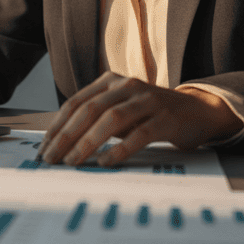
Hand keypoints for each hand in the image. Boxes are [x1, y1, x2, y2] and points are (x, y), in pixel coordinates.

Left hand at [40, 72, 242, 165]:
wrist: (198, 111)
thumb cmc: (151, 115)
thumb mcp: (121, 111)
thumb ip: (96, 120)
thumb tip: (62, 145)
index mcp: (111, 82)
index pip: (76, 102)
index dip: (58, 126)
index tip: (44, 147)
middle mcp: (128, 86)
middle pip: (89, 109)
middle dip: (66, 136)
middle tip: (51, 158)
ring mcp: (148, 100)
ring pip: (111, 119)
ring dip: (87, 142)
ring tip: (73, 161)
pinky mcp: (166, 118)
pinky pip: (139, 134)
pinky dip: (119, 149)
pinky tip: (105, 162)